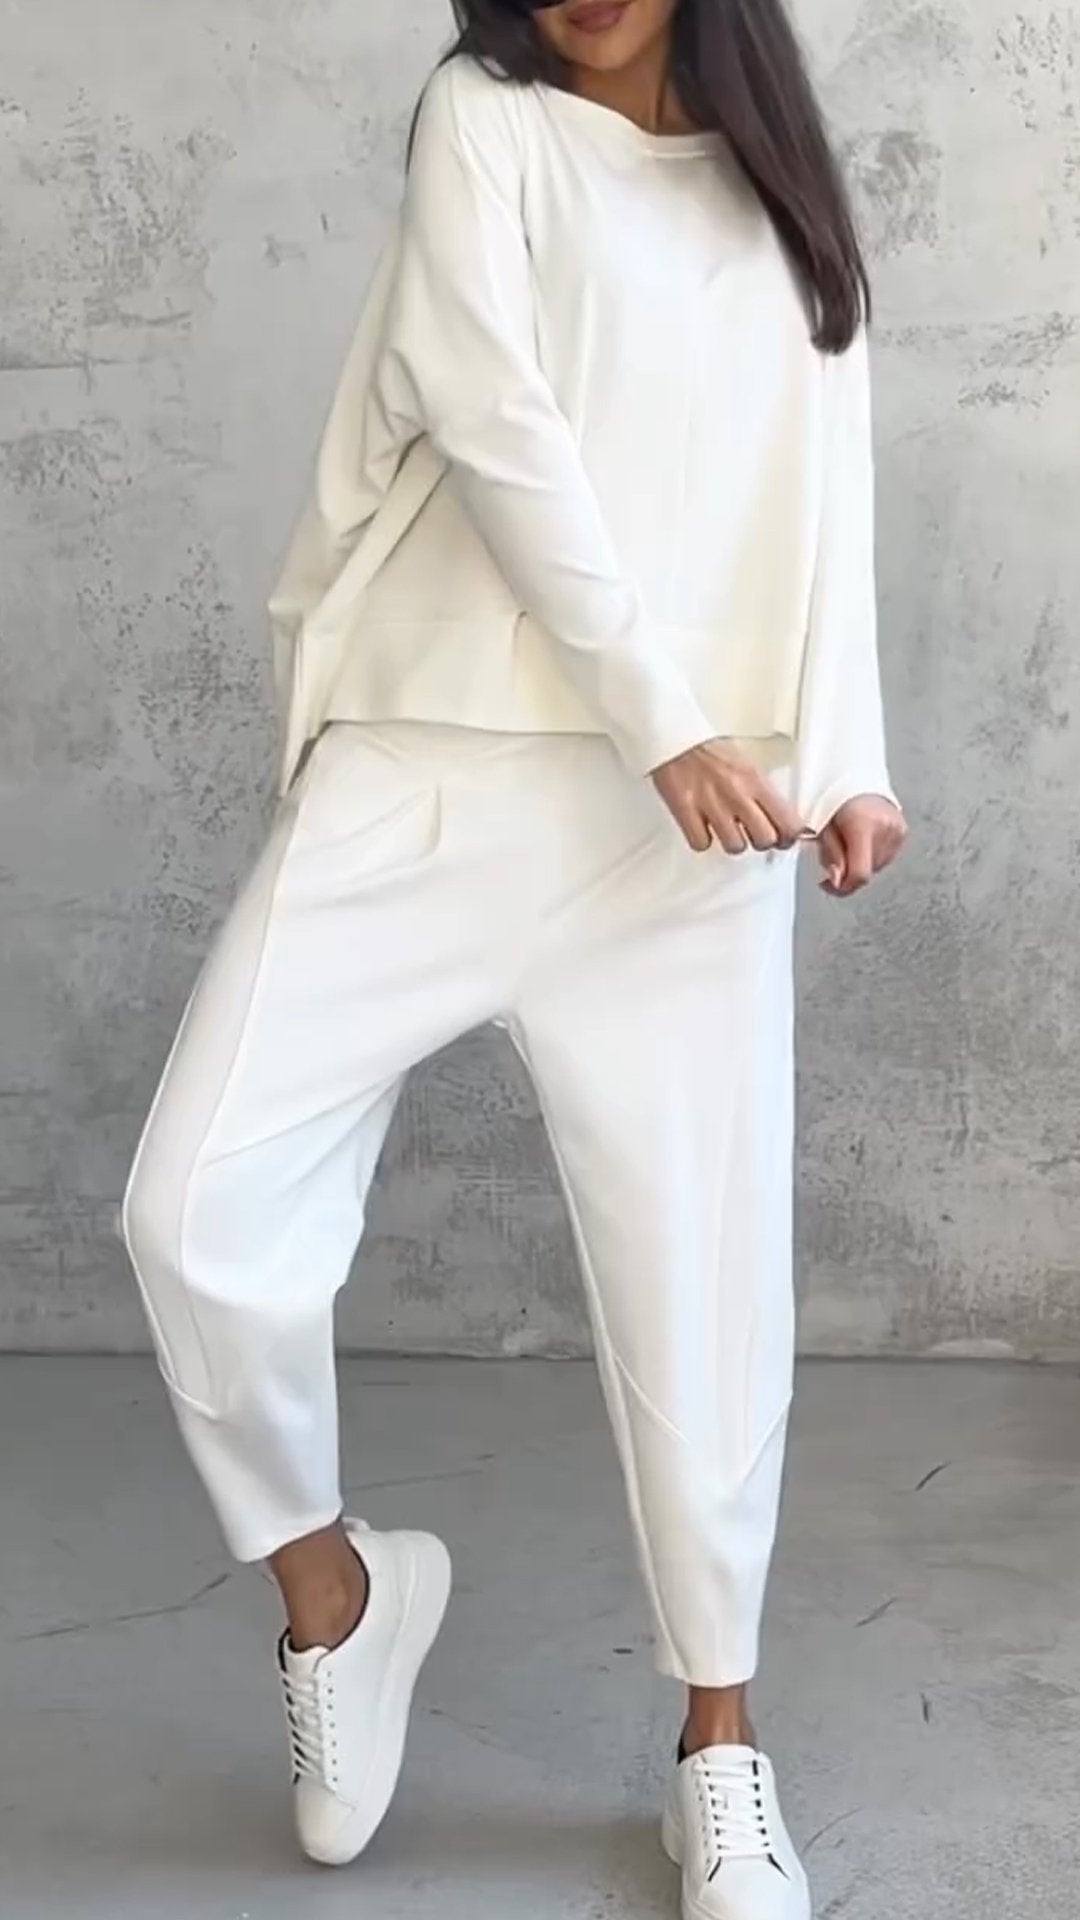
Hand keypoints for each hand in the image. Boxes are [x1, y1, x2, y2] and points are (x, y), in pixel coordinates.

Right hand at [651, 740, 806, 853]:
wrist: (675, 739)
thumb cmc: (711, 751)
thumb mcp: (747, 765)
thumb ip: (764, 792)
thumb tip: (781, 818)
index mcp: (756, 780)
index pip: (788, 822)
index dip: (789, 837)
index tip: (784, 838)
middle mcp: (738, 793)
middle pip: (765, 840)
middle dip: (761, 842)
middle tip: (753, 834)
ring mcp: (711, 804)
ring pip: (735, 846)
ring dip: (732, 842)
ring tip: (725, 829)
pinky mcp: (685, 810)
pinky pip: (701, 843)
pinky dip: (702, 839)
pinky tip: (702, 826)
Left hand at [817, 795, 906, 896]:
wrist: (853, 775)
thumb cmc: (833, 798)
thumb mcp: (822, 827)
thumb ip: (831, 855)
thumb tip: (837, 880)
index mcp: (862, 825)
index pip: (860, 873)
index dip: (844, 887)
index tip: (830, 885)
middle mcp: (884, 828)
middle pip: (868, 871)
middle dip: (848, 870)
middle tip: (834, 853)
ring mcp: (896, 830)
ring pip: (876, 866)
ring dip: (860, 863)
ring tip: (848, 842)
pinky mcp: (902, 831)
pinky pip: (885, 856)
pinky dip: (871, 854)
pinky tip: (861, 839)